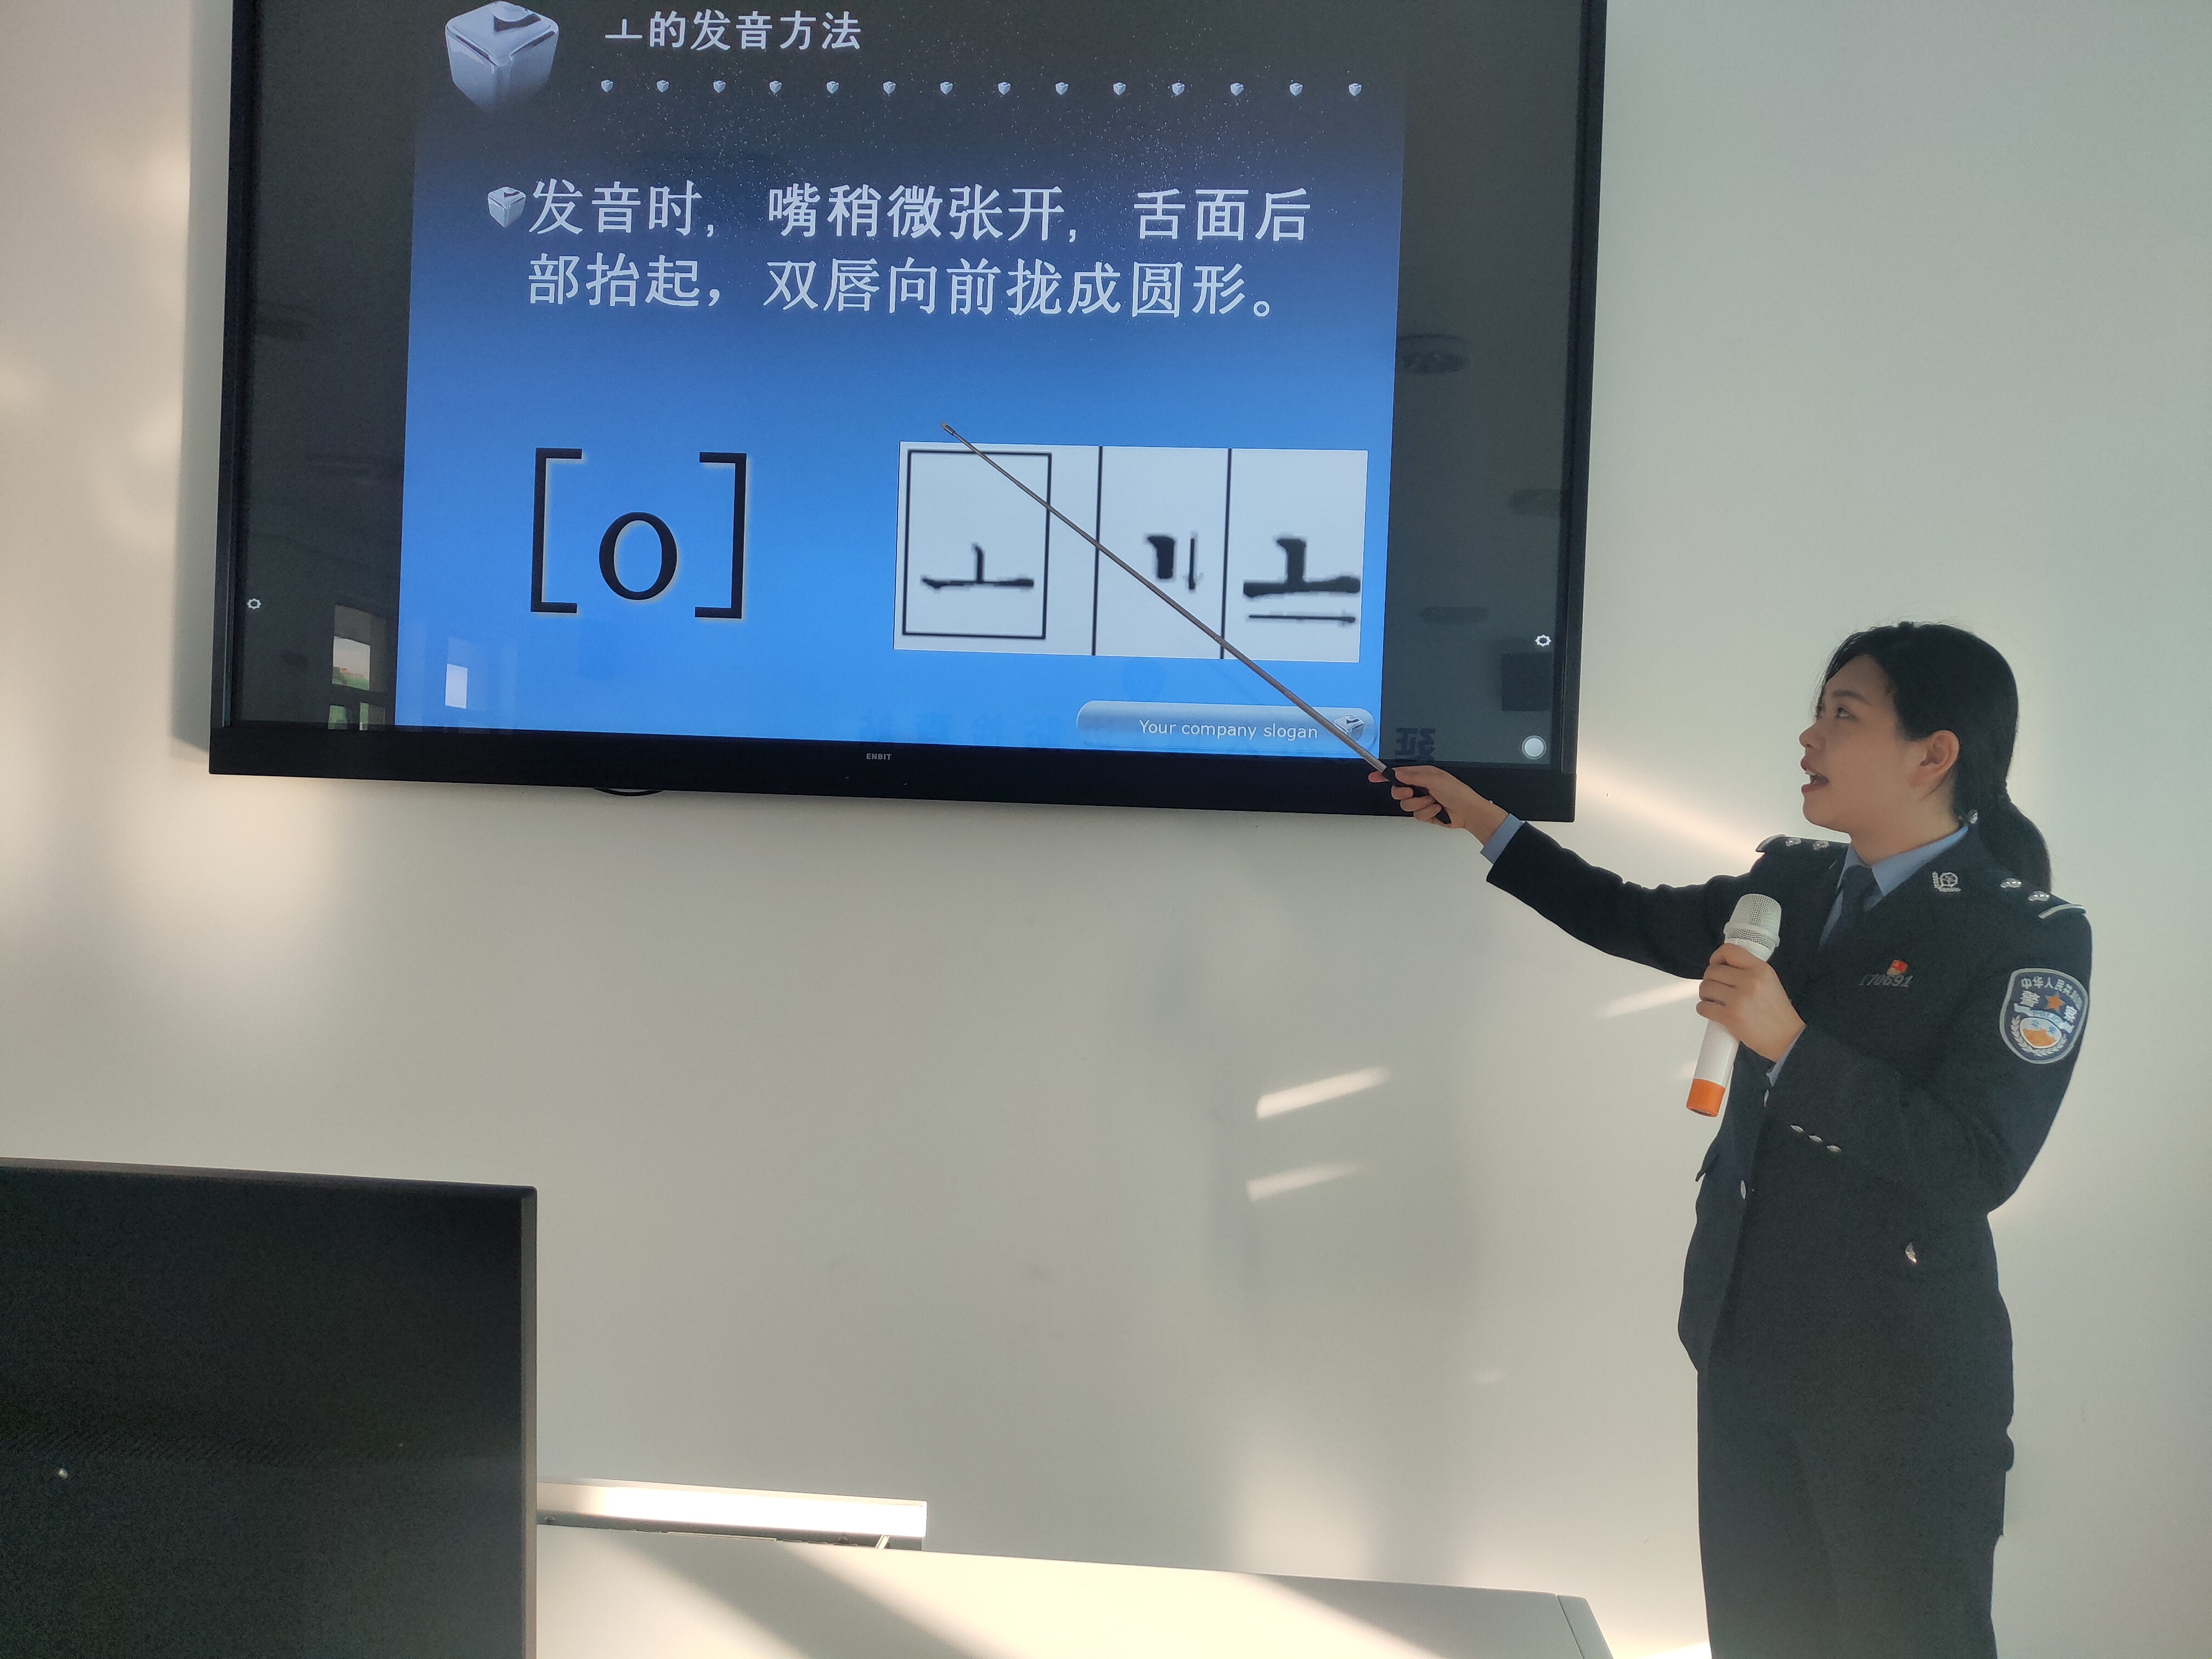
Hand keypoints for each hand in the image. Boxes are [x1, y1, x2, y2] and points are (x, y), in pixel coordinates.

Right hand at [1367, 765, 1507, 838]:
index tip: (1373, 777)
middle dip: (1403, 793)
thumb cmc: (1455, 791)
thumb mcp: (1433, 779)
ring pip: (1406, 805)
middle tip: (1411, 792)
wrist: (1468, 811)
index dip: (1385, 775)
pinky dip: (1427, 812)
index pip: (1399, 774)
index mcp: (1422, 775)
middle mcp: (1420, 787)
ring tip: (1433, 802)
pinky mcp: (1426, 814)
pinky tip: (1437, 810)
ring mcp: (1423, 801)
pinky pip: (1416, 815)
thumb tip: (1397, 773)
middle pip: (1398, 791)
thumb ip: (1413, 776)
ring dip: (1419, 804)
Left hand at [1698, 943, 1805, 1061]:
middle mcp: (1750, 981)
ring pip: (1705, 987)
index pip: (1729, 951)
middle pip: (1712, 970)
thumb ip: (1748, 971)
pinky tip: (1712, 1010)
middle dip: (1710, 979)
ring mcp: (1739, 999)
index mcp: (1760, 969)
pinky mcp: (1730, 1016)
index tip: (1716, 965)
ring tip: (1715, 1000)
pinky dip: (1704, 1008)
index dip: (1716, 957)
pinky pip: (1703, 1007)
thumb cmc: (1777, 1012)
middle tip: (1716, 988)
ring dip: (1706, 994)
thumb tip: (1722, 966)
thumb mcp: (1769, 981)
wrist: (1787, 1038)